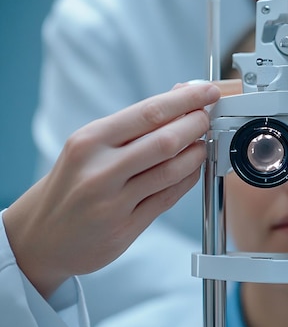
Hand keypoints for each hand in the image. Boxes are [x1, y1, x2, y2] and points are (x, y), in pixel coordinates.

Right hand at [3, 81, 219, 297]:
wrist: (41, 236)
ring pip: (171, 171)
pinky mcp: (126, 228)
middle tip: (208, 117)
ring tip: (202, 144)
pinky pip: (168, 198)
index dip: (186, 100)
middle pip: (165, 141)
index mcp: (89, 141)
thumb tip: (178, 93)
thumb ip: (135, 124)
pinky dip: (187, 180)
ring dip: (196, 154)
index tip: (208, 91)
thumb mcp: (90, 146)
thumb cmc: (72, 184)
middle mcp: (99, 170)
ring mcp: (113, 202)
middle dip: (196, 125)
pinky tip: (192, 170)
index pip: (149, 112)